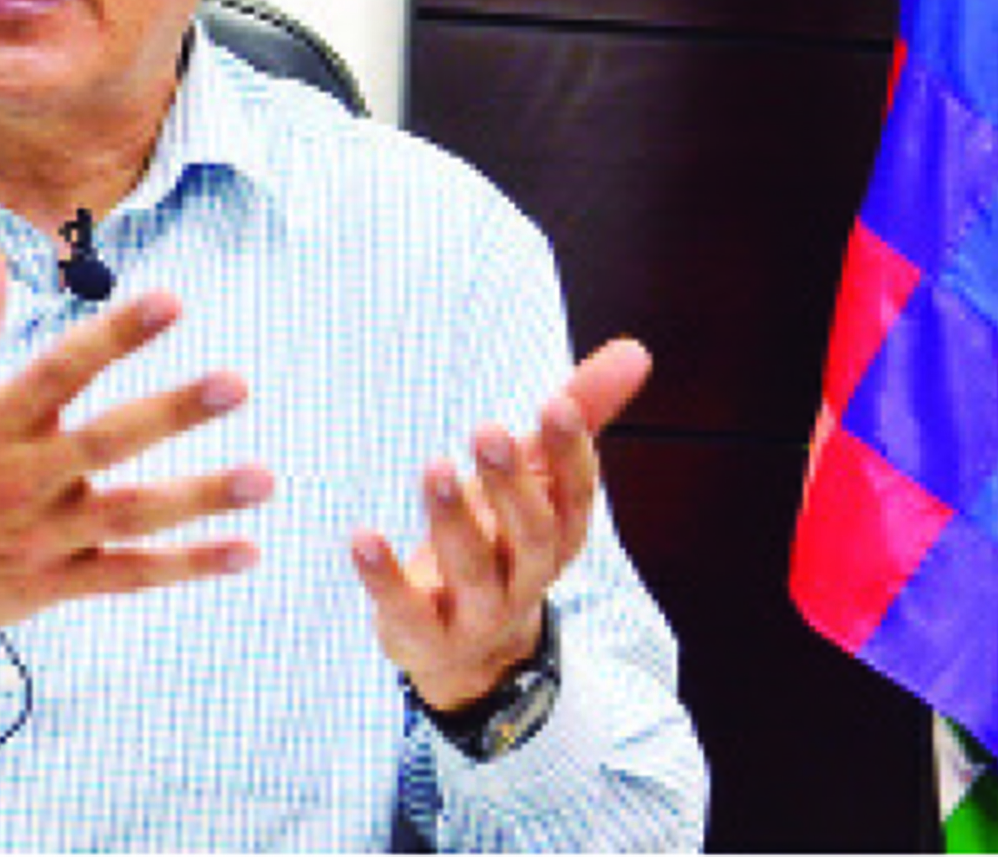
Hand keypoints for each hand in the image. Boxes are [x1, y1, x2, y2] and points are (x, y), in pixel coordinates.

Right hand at [0, 224, 272, 659]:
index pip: (62, 368)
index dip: (117, 334)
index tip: (171, 301)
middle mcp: (22, 477)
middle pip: (107, 441)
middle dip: (172, 412)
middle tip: (234, 383)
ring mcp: (41, 535)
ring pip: (131, 516)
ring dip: (200, 497)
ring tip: (264, 476)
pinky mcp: (52, 585)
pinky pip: (129, 576)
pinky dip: (187, 567)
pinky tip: (246, 553)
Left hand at [349, 337, 650, 711]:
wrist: (471, 648)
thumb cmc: (504, 536)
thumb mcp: (538, 476)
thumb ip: (580, 413)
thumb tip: (635, 349)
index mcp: (558, 532)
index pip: (576, 494)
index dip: (571, 452)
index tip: (556, 404)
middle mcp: (527, 575)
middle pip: (531, 534)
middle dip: (511, 485)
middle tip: (488, 432)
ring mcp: (479, 612)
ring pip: (473, 571)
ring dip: (453, 521)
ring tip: (433, 469)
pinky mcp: (425, 635)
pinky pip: (407, 610)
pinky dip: (384, 577)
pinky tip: (362, 538)